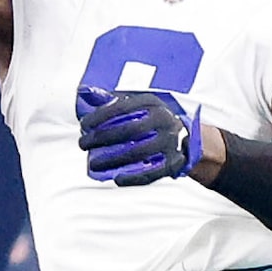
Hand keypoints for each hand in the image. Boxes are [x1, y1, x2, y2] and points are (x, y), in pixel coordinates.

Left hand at [76, 84, 200, 184]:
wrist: (188, 137)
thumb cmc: (153, 118)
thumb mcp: (139, 104)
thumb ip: (113, 100)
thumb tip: (85, 92)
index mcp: (154, 103)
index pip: (123, 108)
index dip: (100, 117)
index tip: (84, 125)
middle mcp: (164, 121)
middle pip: (129, 130)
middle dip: (102, 138)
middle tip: (83, 144)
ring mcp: (170, 143)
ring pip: (139, 153)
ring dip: (113, 159)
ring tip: (93, 163)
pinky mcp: (174, 163)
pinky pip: (152, 173)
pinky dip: (133, 177)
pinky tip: (116, 178)